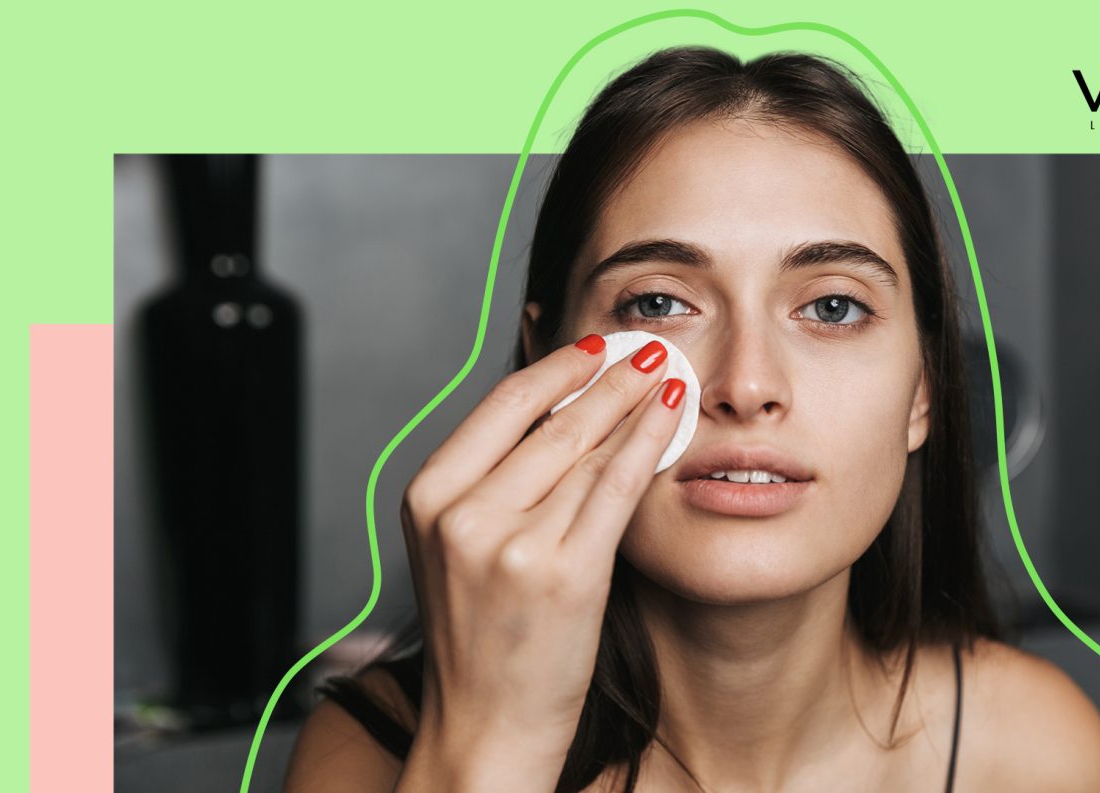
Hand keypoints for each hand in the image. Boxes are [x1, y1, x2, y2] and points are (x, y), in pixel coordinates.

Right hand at [397, 335, 684, 791]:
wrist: (485, 727)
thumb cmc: (482, 639)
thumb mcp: (461, 547)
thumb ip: (495, 479)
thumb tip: (561, 405)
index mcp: (429, 499)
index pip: (501, 407)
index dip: (555, 368)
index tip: (593, 346)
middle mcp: (463, 516)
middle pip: (550, 422)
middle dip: (607, 377)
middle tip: (646, 346)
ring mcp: (512, 545)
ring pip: (586, 450)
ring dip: (634, 402)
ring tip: (665, 372)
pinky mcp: (564, 574)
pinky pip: (615, 488)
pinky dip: (648, 443)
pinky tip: (670, 416)